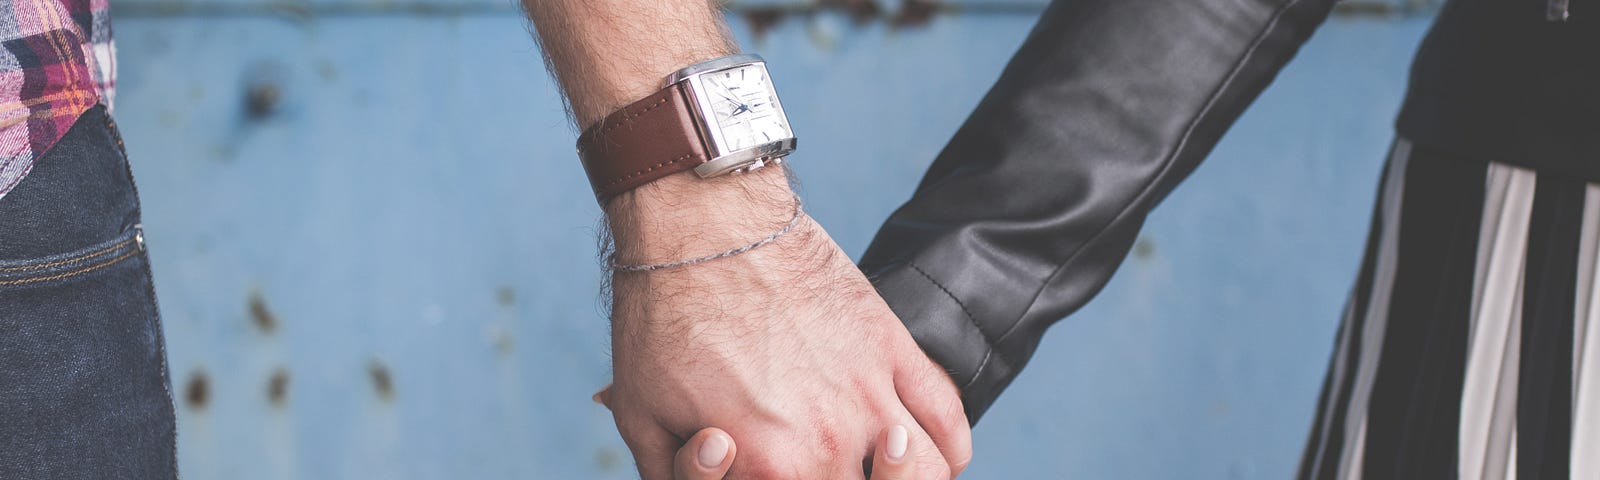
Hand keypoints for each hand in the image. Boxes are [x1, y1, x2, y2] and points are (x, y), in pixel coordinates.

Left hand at [600, 167, 971, 478]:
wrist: (702, 223)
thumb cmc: (664, 315)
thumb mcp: (642, 416)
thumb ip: (675, 475)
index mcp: (772, 469)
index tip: (762, 468)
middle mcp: (831, 441)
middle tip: (811, 463)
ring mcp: (872, 393)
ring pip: (924, 472)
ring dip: (906, 478)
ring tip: (880, 471)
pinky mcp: (892, 346)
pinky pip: (947, 418)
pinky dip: (948, 448)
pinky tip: (914, 445)